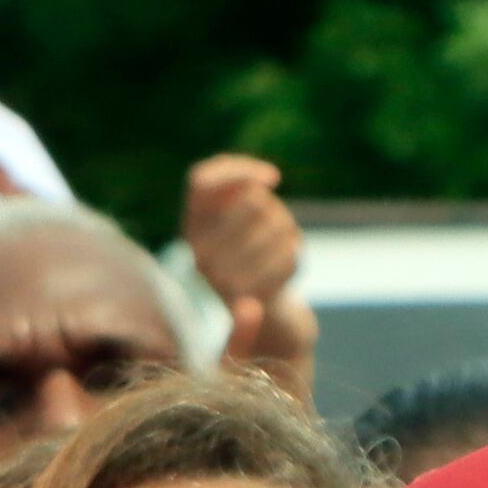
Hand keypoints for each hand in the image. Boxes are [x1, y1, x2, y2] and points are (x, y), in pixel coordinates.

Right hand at [182, 153, 316, 391]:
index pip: (201, 179)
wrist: (266, 317)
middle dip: (276, 210)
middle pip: (252, 201)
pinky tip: (286, 268)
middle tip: (275, 230)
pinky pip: (288, 255)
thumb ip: (243, 188)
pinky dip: (295, 257)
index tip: (274, 179)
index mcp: (192, 227)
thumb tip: (264, 182)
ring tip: (280, 251)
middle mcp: (197, 252)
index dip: (239, 170)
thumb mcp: (245, 217)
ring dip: (288, 233)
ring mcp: (219, 276)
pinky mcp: (246, 297)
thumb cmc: (257, 256)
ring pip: (275, 226)